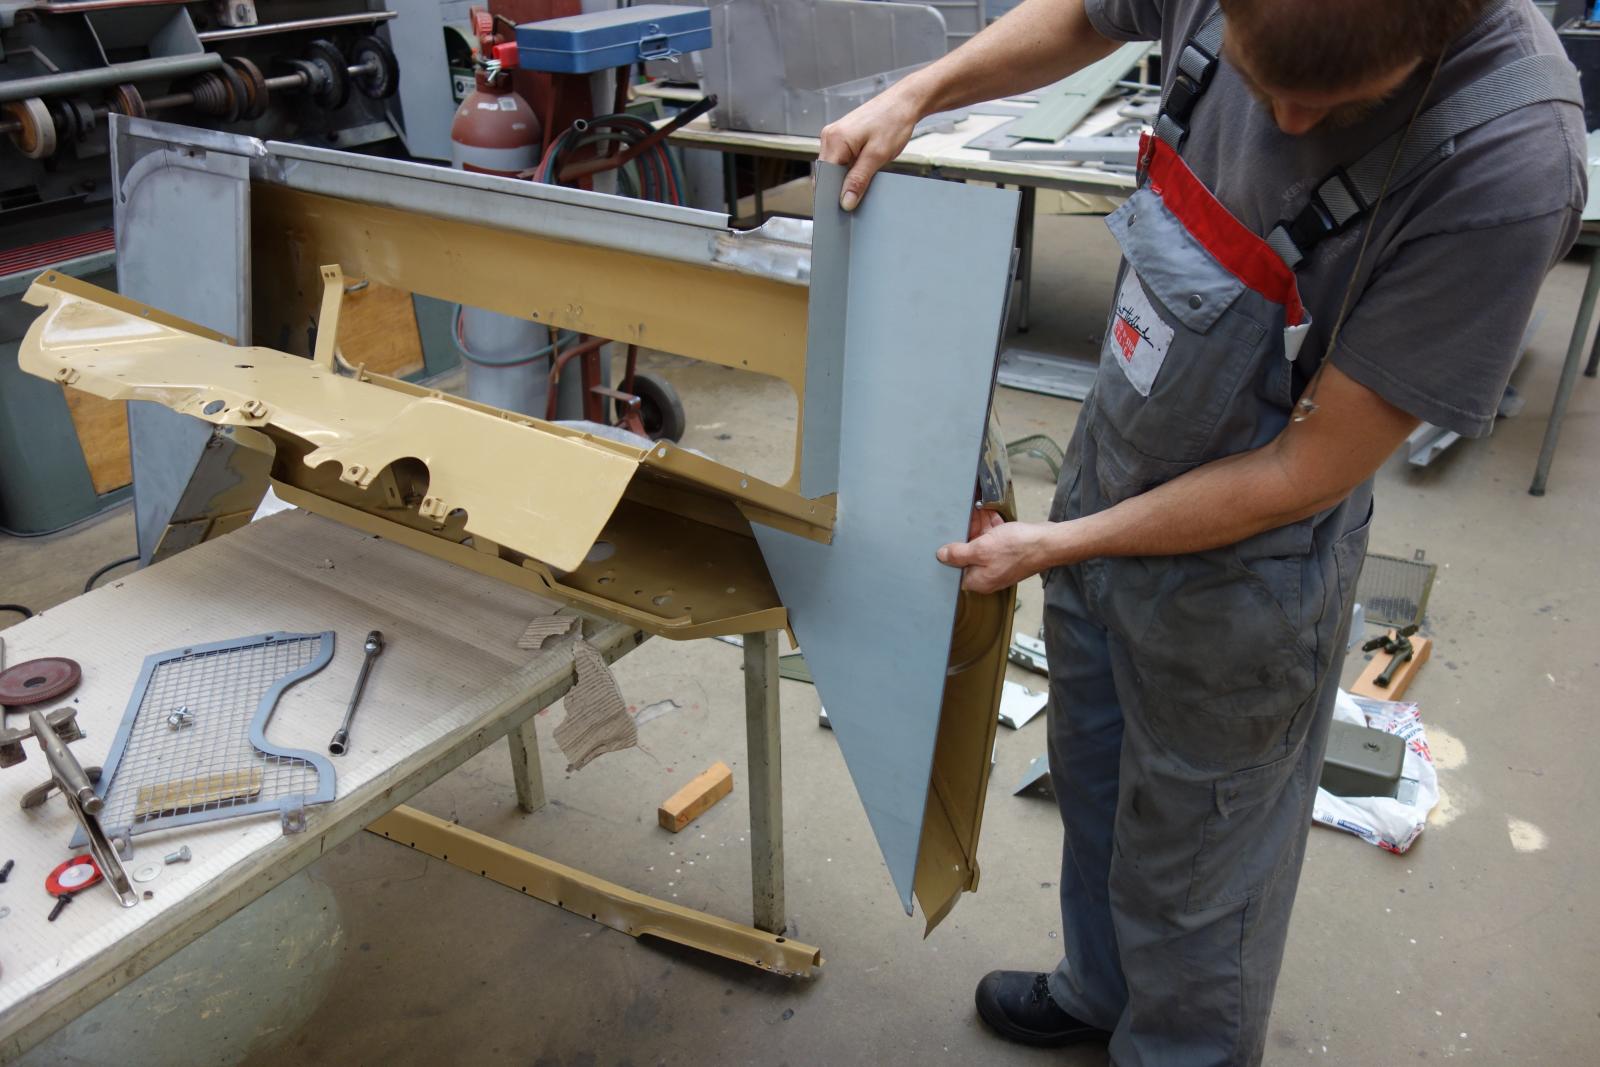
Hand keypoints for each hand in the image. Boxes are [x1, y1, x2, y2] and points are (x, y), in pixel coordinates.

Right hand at [818, 82, 925, 210]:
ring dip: (845, 180)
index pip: (823, 178)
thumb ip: (858, 179)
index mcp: (834, 139)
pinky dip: (849, 171)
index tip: (841, 211)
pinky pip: (840, 160)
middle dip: (838, 190)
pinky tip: (862, 174)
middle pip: (826, 174)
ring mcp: (835, 135)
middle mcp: (829, 136)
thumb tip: (845, 201)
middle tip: (854, 203)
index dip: (831, 196)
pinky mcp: (843, 137)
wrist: (905, 102)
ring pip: (833, 169)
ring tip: (862, 185)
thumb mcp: (877, 156)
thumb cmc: (893, 122)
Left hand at [936, 511, 1051, 593]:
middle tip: (962, 515)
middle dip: (966, 532)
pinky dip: (992, 526)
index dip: (951, 551)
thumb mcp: (981, 549)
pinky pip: (995, 538)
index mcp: (979, 580)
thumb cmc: (1017, 548)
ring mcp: (1000, 563)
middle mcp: (988, 574)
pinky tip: (989, 511)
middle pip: (969, 553)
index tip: (947, 534)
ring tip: (976, 509)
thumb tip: (940, 556)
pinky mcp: (1010, 552)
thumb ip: (958, 554)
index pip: (956, 568)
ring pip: (983, 543)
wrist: (1049, 543)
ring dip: (979, 525)